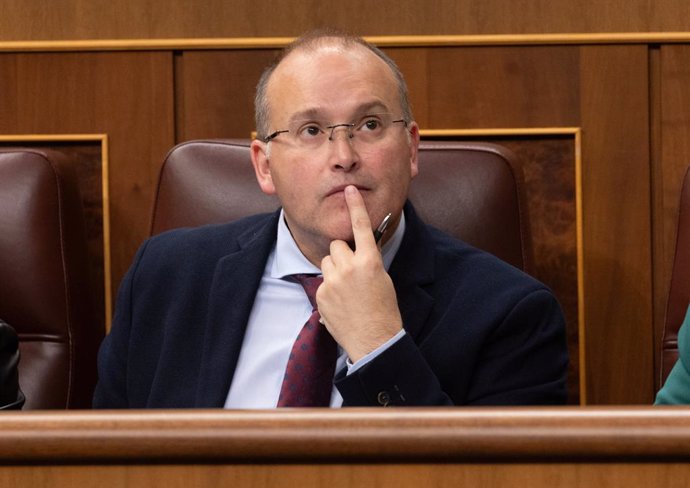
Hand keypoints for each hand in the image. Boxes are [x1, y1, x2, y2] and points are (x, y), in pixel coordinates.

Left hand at [317, 185, 402, 361]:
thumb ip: (367, 261)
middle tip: (353, 271)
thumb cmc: (384, 310)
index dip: (355, 206)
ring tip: (347, 289)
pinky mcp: (321, 294)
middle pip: (337, 246)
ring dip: (334, 270)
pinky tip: (341, 303)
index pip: (361, 227)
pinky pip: (322, 281)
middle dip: (342, 254)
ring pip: (327, 261)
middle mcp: (349, 268)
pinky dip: (329, 288)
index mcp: (370, 262)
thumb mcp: (383, 279)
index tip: (350, 190)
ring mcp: (332, 282)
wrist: (374, 341)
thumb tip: (355, 253)